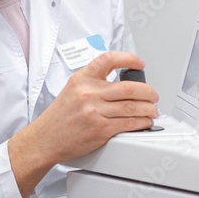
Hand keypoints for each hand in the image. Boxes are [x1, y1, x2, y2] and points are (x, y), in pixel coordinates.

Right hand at [8, 51, 158, 196]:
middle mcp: (89, 93)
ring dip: (149, 108)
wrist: (45, 139)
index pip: (108, 60)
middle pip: (129, 88)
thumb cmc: (59, 117)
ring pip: (133, 106)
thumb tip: (120, 82)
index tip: (139, 62)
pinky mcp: (100, 129)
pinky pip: (129, 123)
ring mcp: (95, 112)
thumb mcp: (72, 90)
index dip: (128, 58)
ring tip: (152, 109)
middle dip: (148, 91)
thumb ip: (93, 83)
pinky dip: (142, 122)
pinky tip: (145, 121)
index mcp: (82, 79)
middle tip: (153, 94)